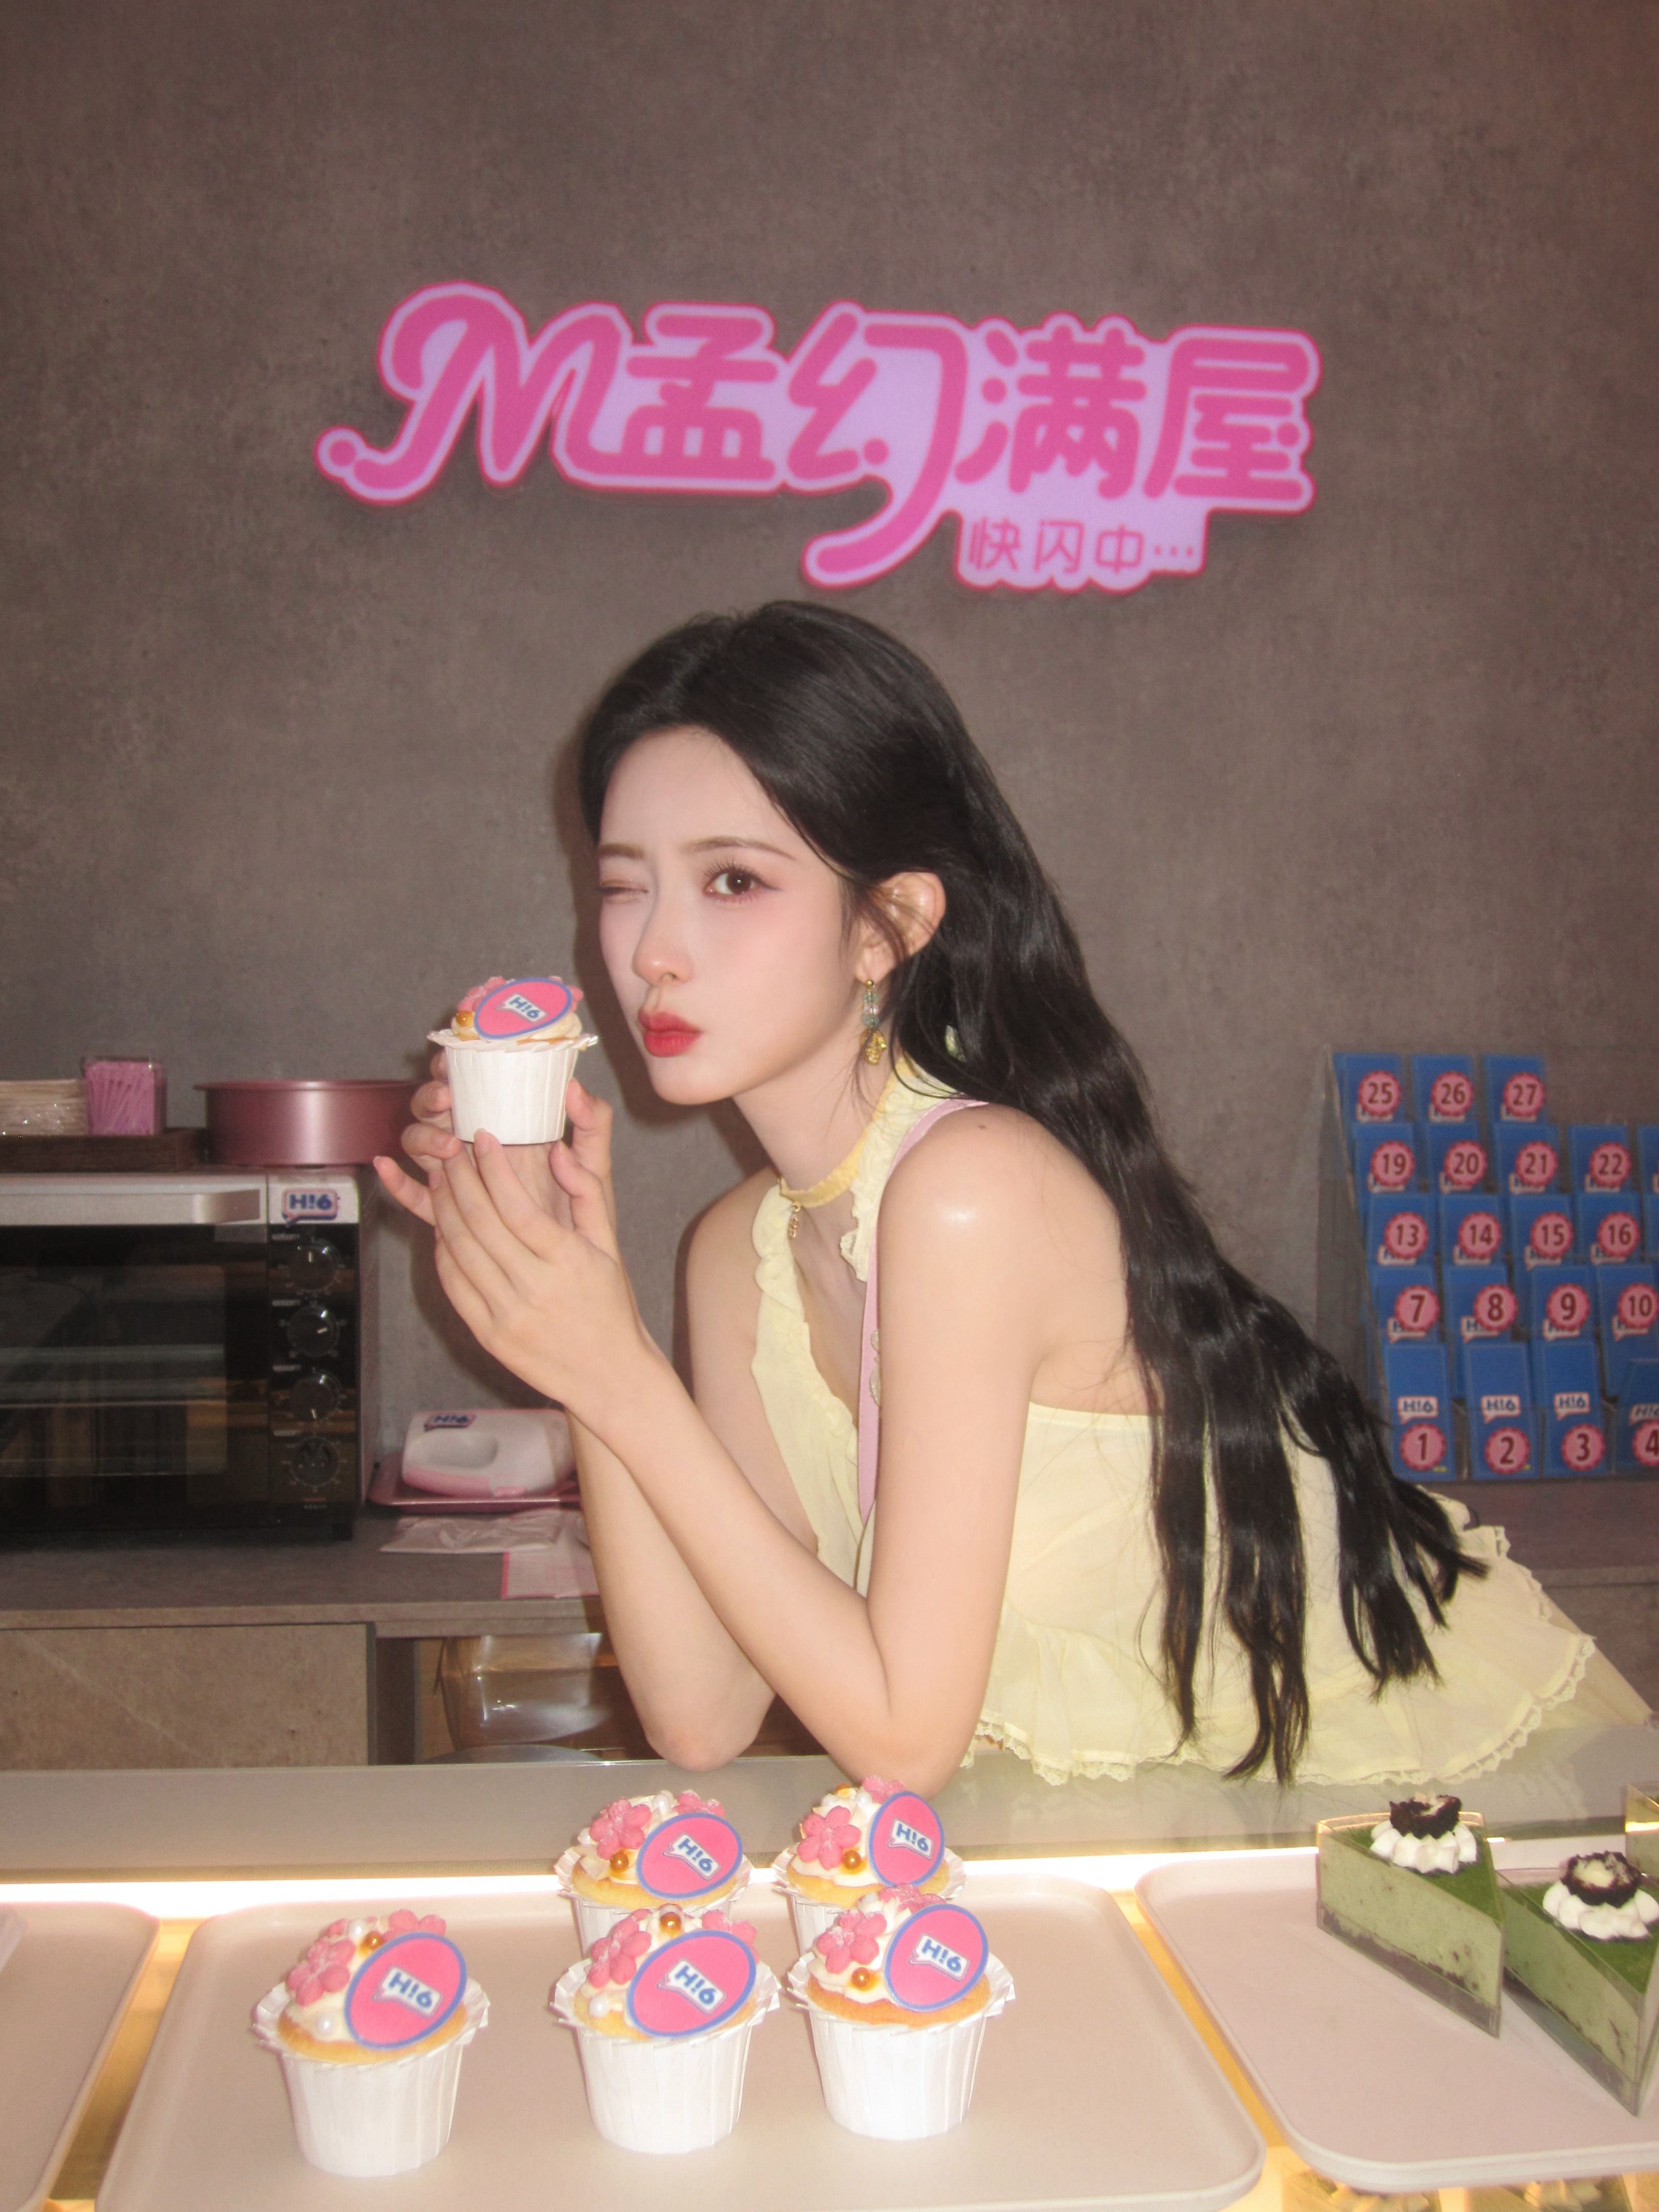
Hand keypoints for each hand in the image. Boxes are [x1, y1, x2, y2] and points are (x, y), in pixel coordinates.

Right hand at [375, 1055, 615, 1233]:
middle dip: (433, 1097)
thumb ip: (593, 1122)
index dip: (453, 1064)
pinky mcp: (447, 1208)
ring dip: (422, 1136)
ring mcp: (456, 1173)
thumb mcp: (593, 1161)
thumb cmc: (582, 1204)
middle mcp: (472, 1139)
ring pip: (418, 1142)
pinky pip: (414, 1194)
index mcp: (504, 1118)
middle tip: (448, 1100)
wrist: (572, 1258)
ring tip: (446, 1146)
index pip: (467, 1078)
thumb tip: (574, 1087)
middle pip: (433, 1105)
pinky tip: (383, 1168)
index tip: (457, 1064)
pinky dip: (395, 1181)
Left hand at [420, 1122, 644, 1413]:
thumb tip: (557, 1150)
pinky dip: (442, 1250)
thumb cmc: (610, 1305)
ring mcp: (507, 1315)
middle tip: (451, 1151)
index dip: (493, 1168)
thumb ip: (586, 1193)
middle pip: (480, 1223)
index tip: (482, 1138)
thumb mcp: (609, 1246)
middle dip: (459, 1179)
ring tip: (441, 1179)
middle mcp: (535, 1288)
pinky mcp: (488, 1335)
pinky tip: (442, 1225)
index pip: (517, 1206)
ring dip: (444, 1209)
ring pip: (460, 1250)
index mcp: (568, 1262)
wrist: (609, 1376)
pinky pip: (454, 1285)